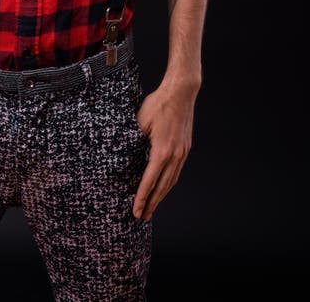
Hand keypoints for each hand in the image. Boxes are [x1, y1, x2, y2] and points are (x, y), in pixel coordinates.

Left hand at [132, 81, 197, 221]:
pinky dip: (168, 183)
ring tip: (152, 207)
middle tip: (142, 217)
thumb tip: (124, 154)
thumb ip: (133, 141)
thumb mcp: (140, 122)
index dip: (142, 198)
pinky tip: (163, 186)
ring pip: (171, 181)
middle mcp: (175, 156)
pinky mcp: (185, 148)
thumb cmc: (158, 104)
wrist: (181, 92)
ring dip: (161, 196)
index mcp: (162, 151)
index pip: (149, 181)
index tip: (136, 211)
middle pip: (162, 187)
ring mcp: (182, 153)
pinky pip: (176, 171)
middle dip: (152, 203)